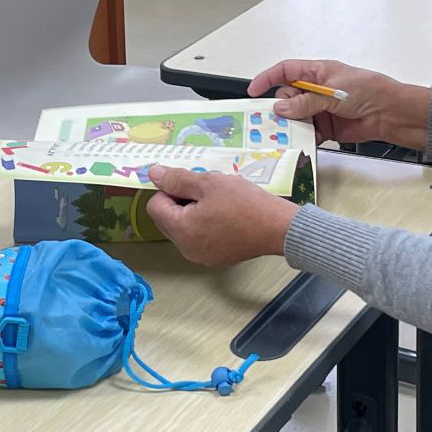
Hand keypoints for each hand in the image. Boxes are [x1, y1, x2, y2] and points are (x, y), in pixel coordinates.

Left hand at [143, 166, 300, 267]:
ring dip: (195, 210)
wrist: (278, 228)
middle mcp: (186, 249)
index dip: (169, 189)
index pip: (155, 206)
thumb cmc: (244, 203)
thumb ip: (177, 179)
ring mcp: (201, 256)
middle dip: (181, 200)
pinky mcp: (216, 257)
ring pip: (184, 226)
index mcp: (181, 231)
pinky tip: (227, 214)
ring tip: (219, 201)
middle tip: (207, 191)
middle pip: (168, 218)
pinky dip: (206, 222)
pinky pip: (199, 236)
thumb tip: (152, 173)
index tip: (193, 184)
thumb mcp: (208, 183)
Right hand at [246, 59, 429, 148]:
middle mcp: (316, 90)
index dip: (268, 79)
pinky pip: (308, 132)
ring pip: (295, 117)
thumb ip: (306, 101)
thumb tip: (281, 108)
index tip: (254, 90)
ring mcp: (320, 109)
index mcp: (317, 72)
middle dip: (281, 109)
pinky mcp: (327, 127)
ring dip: (293, 125)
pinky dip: (305, 137)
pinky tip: (308, 139)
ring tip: (292, 132)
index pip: (285, 71)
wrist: (390, 113)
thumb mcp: (333, 92)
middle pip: (286, 98)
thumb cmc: (369, 90)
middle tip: (278, 119)